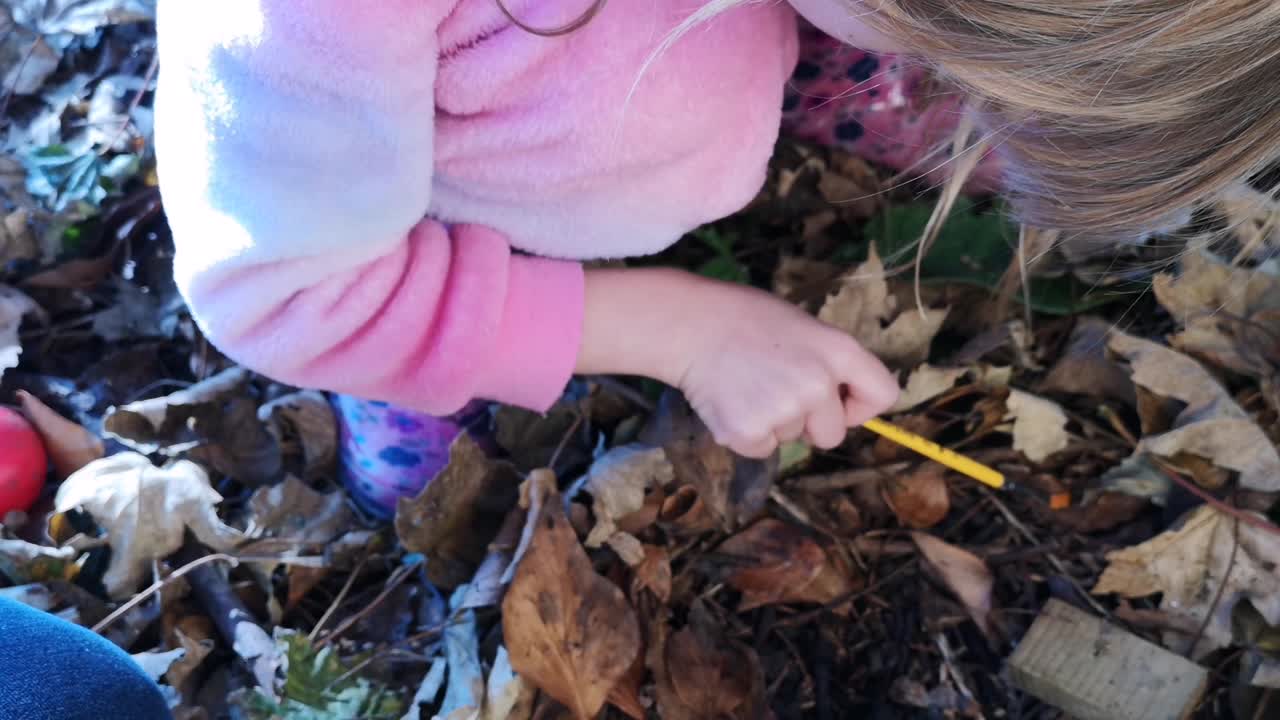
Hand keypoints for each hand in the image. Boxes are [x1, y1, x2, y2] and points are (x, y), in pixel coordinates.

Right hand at [576, 268, 898, 457]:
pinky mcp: (750, 431)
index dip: (860, 406)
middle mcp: (818, 383)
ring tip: (746, 384)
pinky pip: (761, 449)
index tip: (839, 403)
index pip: (882, 394)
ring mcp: (784, 409)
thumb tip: (840, 406)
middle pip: (832, 434)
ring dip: (771, 422)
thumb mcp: (803, 328)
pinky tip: (730, 400)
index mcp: (839, 350)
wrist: (689, 324)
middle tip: (773, 387)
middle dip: (808, 422)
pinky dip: (745, 433)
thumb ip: (829, 364)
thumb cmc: (744, 320)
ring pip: (792, 439)